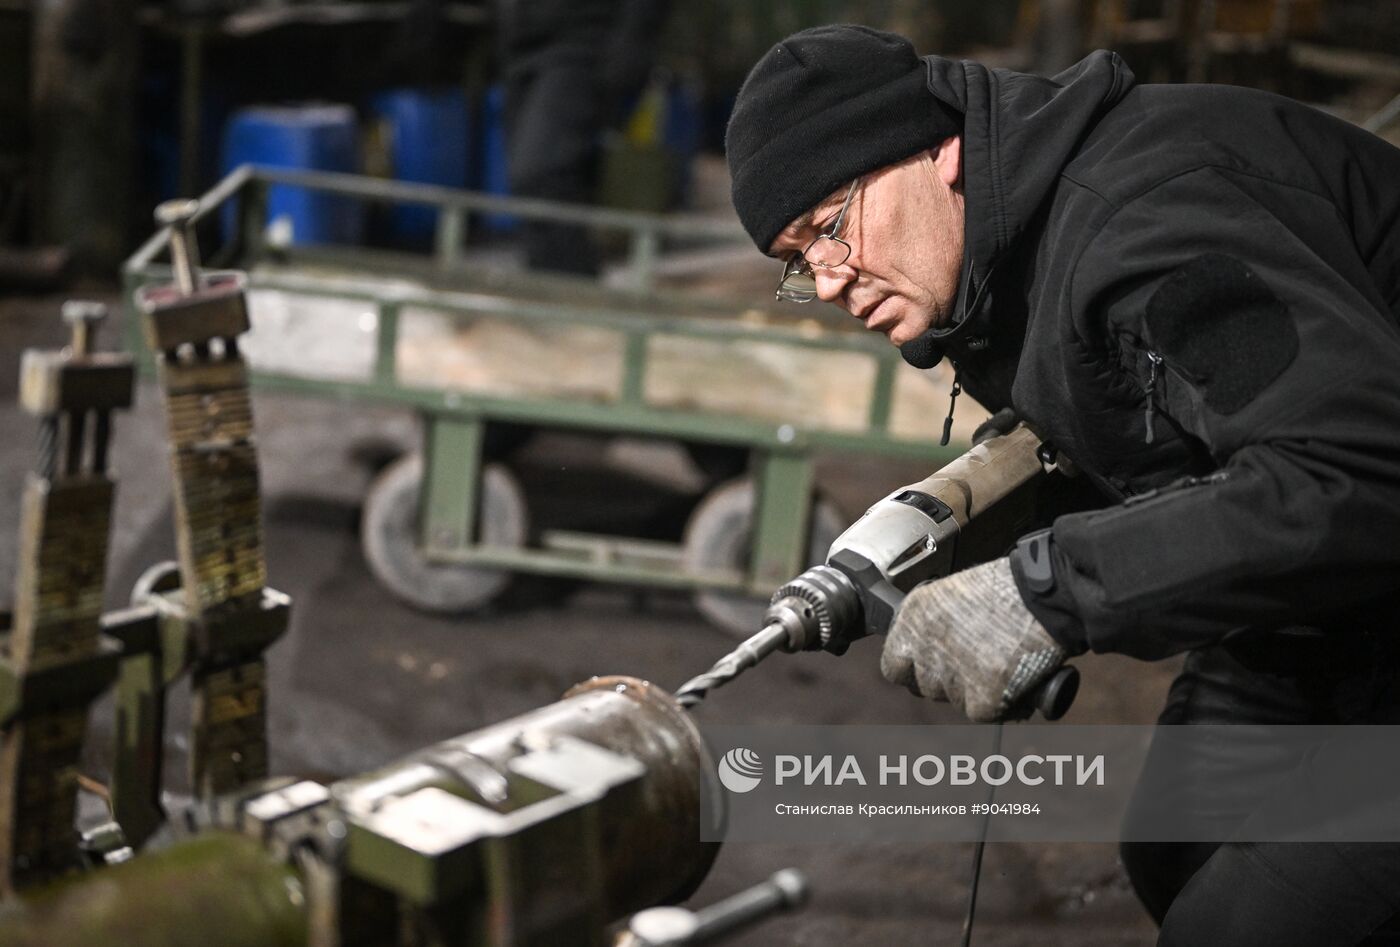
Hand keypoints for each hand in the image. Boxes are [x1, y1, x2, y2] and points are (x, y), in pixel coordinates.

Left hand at [880, 557, 1065, 721]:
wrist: (1046, 594)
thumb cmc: (1009, 589)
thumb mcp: (953, 595)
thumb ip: (935, 626)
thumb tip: (931, 653)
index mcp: (913, 615)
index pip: (893, 665)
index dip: (914, 670)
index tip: (932, 667)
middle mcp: (924, 646)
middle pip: (924, 687)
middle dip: (948, 681)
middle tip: (978, 662)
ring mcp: (951, 675)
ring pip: (955, 701)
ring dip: (976, 691)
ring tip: (1003, 660)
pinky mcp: (981, 698)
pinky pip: (984, 713)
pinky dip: (1003, 703)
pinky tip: (1017, 677)